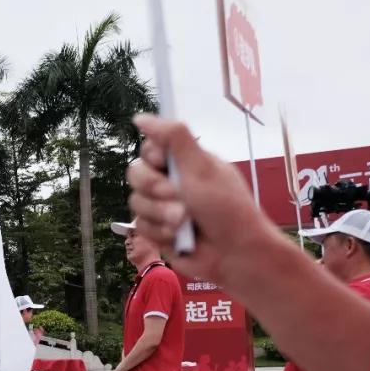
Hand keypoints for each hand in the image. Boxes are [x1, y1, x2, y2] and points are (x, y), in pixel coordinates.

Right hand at [126, 115, 276, 282]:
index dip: (151, 158)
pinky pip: (141, 226)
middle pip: (135, 174)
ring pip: (136, 202)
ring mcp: (162, 208)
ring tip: (183, 222)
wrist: (234, 253)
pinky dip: (160, 232)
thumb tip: (140, 117)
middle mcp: (170, 182)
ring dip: (160, 213)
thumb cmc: (224, 207)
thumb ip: (172, 137)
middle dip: (154, 188)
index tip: (164, 164)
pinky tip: (178, 236)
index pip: (148, 149)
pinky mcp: (158, 232)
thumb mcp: (201, 167)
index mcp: (184, 163)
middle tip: (175, 196)